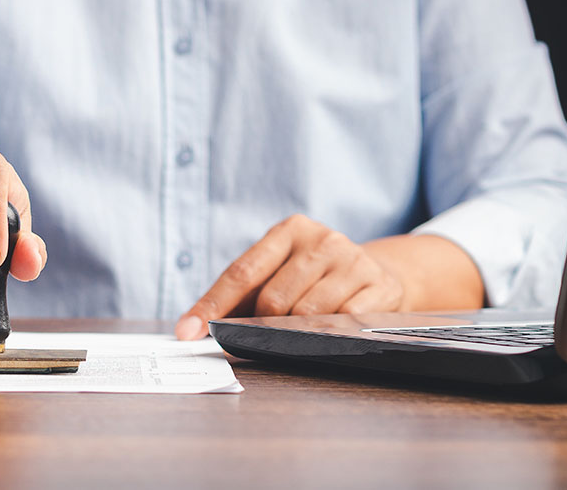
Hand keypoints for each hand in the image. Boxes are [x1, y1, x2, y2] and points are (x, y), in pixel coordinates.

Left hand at [174, 214, 407, 339]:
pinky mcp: (378, 287)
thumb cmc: (313, 278)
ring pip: (305, 316)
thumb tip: (193, 329)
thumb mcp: (280, 271)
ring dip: (294, 335)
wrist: (378, 272)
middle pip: (273, 300)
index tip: (187, 332)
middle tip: (265, 334)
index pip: (242, 272)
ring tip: (299, 333)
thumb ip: (240, 296)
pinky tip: (330, 333)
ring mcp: (352, 261)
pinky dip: (328, 337)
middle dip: (261, 326)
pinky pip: (341, 324)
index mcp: (290, 230)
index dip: (212, 305)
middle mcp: (322, 240)